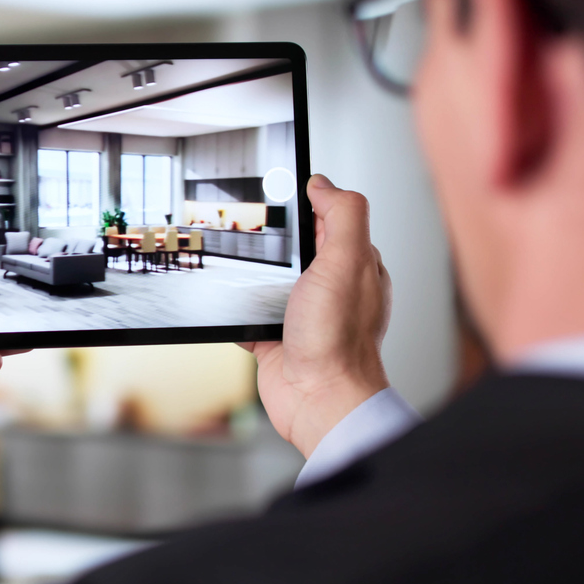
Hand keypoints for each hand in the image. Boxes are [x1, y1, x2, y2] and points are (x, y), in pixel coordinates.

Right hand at [244, 174, 391, 457]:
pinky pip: (249, 315)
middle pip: (298, 248)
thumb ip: (342, 215)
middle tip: (253, 225)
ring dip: (253, 274)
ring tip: (237, 261)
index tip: (282, 190)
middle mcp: (332, 290)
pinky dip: (236, 309)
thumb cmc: (337, 340)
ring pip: (271, 280)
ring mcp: (303, 315)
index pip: (332, 220)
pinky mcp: (276, 338)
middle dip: (276, 238)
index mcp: (355, 266)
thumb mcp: (346, 261)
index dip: (309, 203)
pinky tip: (228, 302)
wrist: (317, 400)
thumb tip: (324, 183)